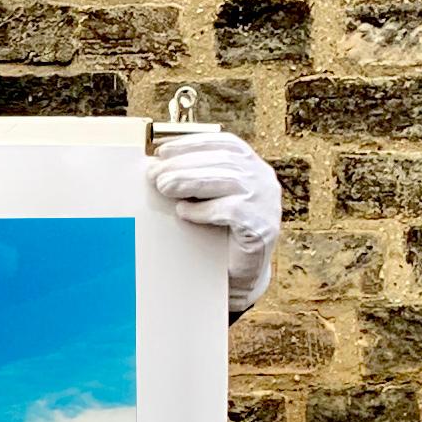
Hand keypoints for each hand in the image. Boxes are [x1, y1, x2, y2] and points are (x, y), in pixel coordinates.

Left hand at [146, 130, 281, 317]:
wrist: (237, 278)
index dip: (194, 144)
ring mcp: (267, 202)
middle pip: (224, 161)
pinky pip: (232, 211)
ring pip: (229, 180)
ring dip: (190, 181)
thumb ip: (194, 182)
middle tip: (154, 174)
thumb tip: (157, 168)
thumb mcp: (206, 201)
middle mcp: (264, 180)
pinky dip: (204, 210)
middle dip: (184, 164)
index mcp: (252, 167)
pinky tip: (183, 212)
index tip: (163, 150)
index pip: (226, 144)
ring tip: (163, 187)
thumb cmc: (217, 236)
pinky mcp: (263, 226)